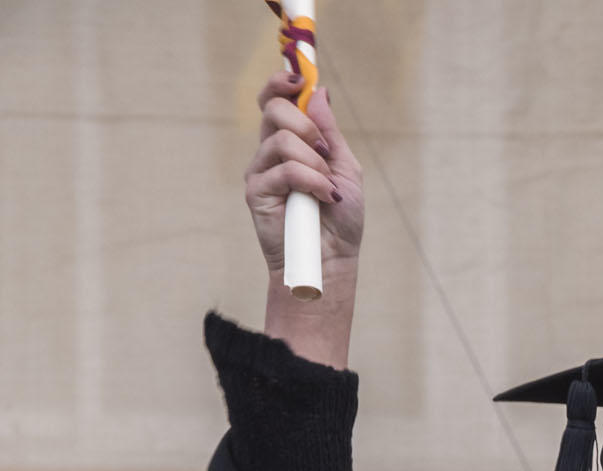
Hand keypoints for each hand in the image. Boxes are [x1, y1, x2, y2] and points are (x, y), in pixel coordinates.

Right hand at [247, 71, 365, 366]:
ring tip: (328, 187)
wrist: (331, 260)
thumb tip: (319, 92)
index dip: (282, 82)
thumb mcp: (345, 168)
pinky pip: (283, 169)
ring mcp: (261, 171)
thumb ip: (330, 131)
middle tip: (325, 150)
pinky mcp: (256, 193)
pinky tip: (324, 196)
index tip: (297, 77)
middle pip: (272, 109)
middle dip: (304, 123)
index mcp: (292, 141)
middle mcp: (271, 152)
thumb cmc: (340, 220)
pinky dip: (310, 179)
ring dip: (314, 161)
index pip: (275, 99)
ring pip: (281, 139)